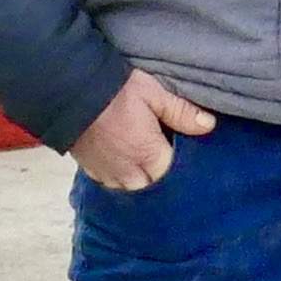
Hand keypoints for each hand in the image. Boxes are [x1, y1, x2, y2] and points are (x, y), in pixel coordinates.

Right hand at [70, 70, 215, 190]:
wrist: (71, 91)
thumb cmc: (117, 91)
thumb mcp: (154, 94)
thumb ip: (181, 112)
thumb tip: (209, 126)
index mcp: (146, 153)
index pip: (171, 175)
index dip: (182, 169)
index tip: (191, 160)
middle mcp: (126, 170)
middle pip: (151, 188)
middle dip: (162, 180)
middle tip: (171, 163)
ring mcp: (105, 172)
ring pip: (130, 190)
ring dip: (141, 182)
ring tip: (150, 166)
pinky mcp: (89, 168)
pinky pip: (110, 184)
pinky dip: (121, 179)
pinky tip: (127, 167)